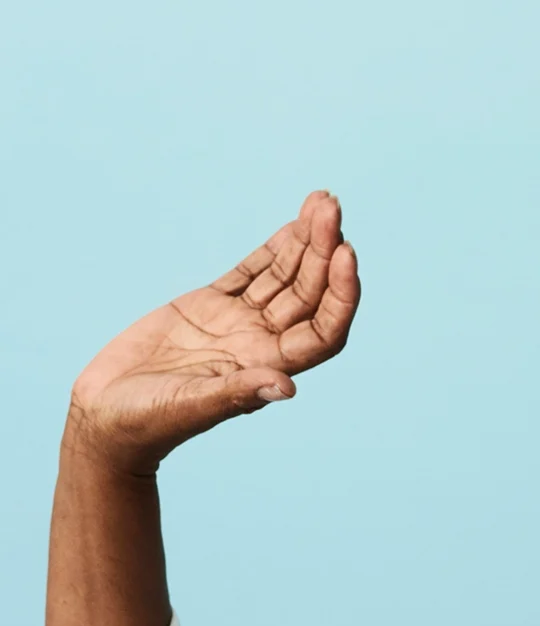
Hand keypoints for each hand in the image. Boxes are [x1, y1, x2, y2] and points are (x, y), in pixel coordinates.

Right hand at [66, 191, 360, 473]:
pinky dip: (272, 249)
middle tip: (332, 207)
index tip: (346, 252)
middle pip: (308, 293)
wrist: (108, 416)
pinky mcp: (209, 306)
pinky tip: (294, 225)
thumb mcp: (193, 405)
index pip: (324, 330)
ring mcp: (238, 322)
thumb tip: (287, 388)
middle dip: (323, 250)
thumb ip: (239, 392)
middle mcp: (263, 343)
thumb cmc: (150, 422)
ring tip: (323, 202)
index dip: (341, 293)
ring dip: (305, 241)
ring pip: (284, 276)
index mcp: (269, 367)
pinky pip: (251, 272)